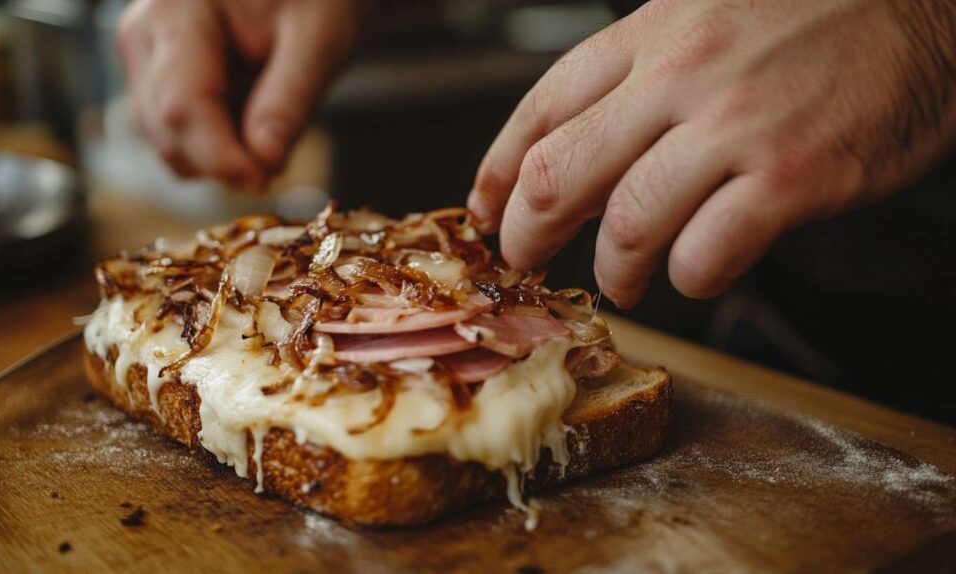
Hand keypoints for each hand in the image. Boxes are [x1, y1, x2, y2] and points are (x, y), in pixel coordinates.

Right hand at [118, 0, 365, 189]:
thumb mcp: (319, 39)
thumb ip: (290, 101)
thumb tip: (264, 162)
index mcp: (177, 9)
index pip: (182, 106)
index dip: (221, 158)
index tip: (264, 182)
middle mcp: (143, 34)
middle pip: (168, 132)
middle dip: (224, 161)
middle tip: (280, 155)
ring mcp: (142, 60)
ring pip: (169, 145)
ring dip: (221, 155)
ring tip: (268, 115)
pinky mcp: (151, 83)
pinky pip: (177, 139)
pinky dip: (216, 145)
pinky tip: (249, 112)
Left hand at [468, 0, 955, 306]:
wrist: (927, 0)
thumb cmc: (815, 14)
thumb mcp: (704, 16)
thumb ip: (638, 80)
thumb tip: (581, 163)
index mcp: (651, 32)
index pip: (541, 106)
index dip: (498, 170)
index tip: (487, 207)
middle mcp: (680, 74)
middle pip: (562, 172)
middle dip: (529, 232)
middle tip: (528, 258)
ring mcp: (735, 126)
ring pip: (628, 226)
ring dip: (615, 271)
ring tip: (624, 281)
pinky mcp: (793, 176)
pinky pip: (706, 254)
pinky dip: (690, 279)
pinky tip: (698, 272)